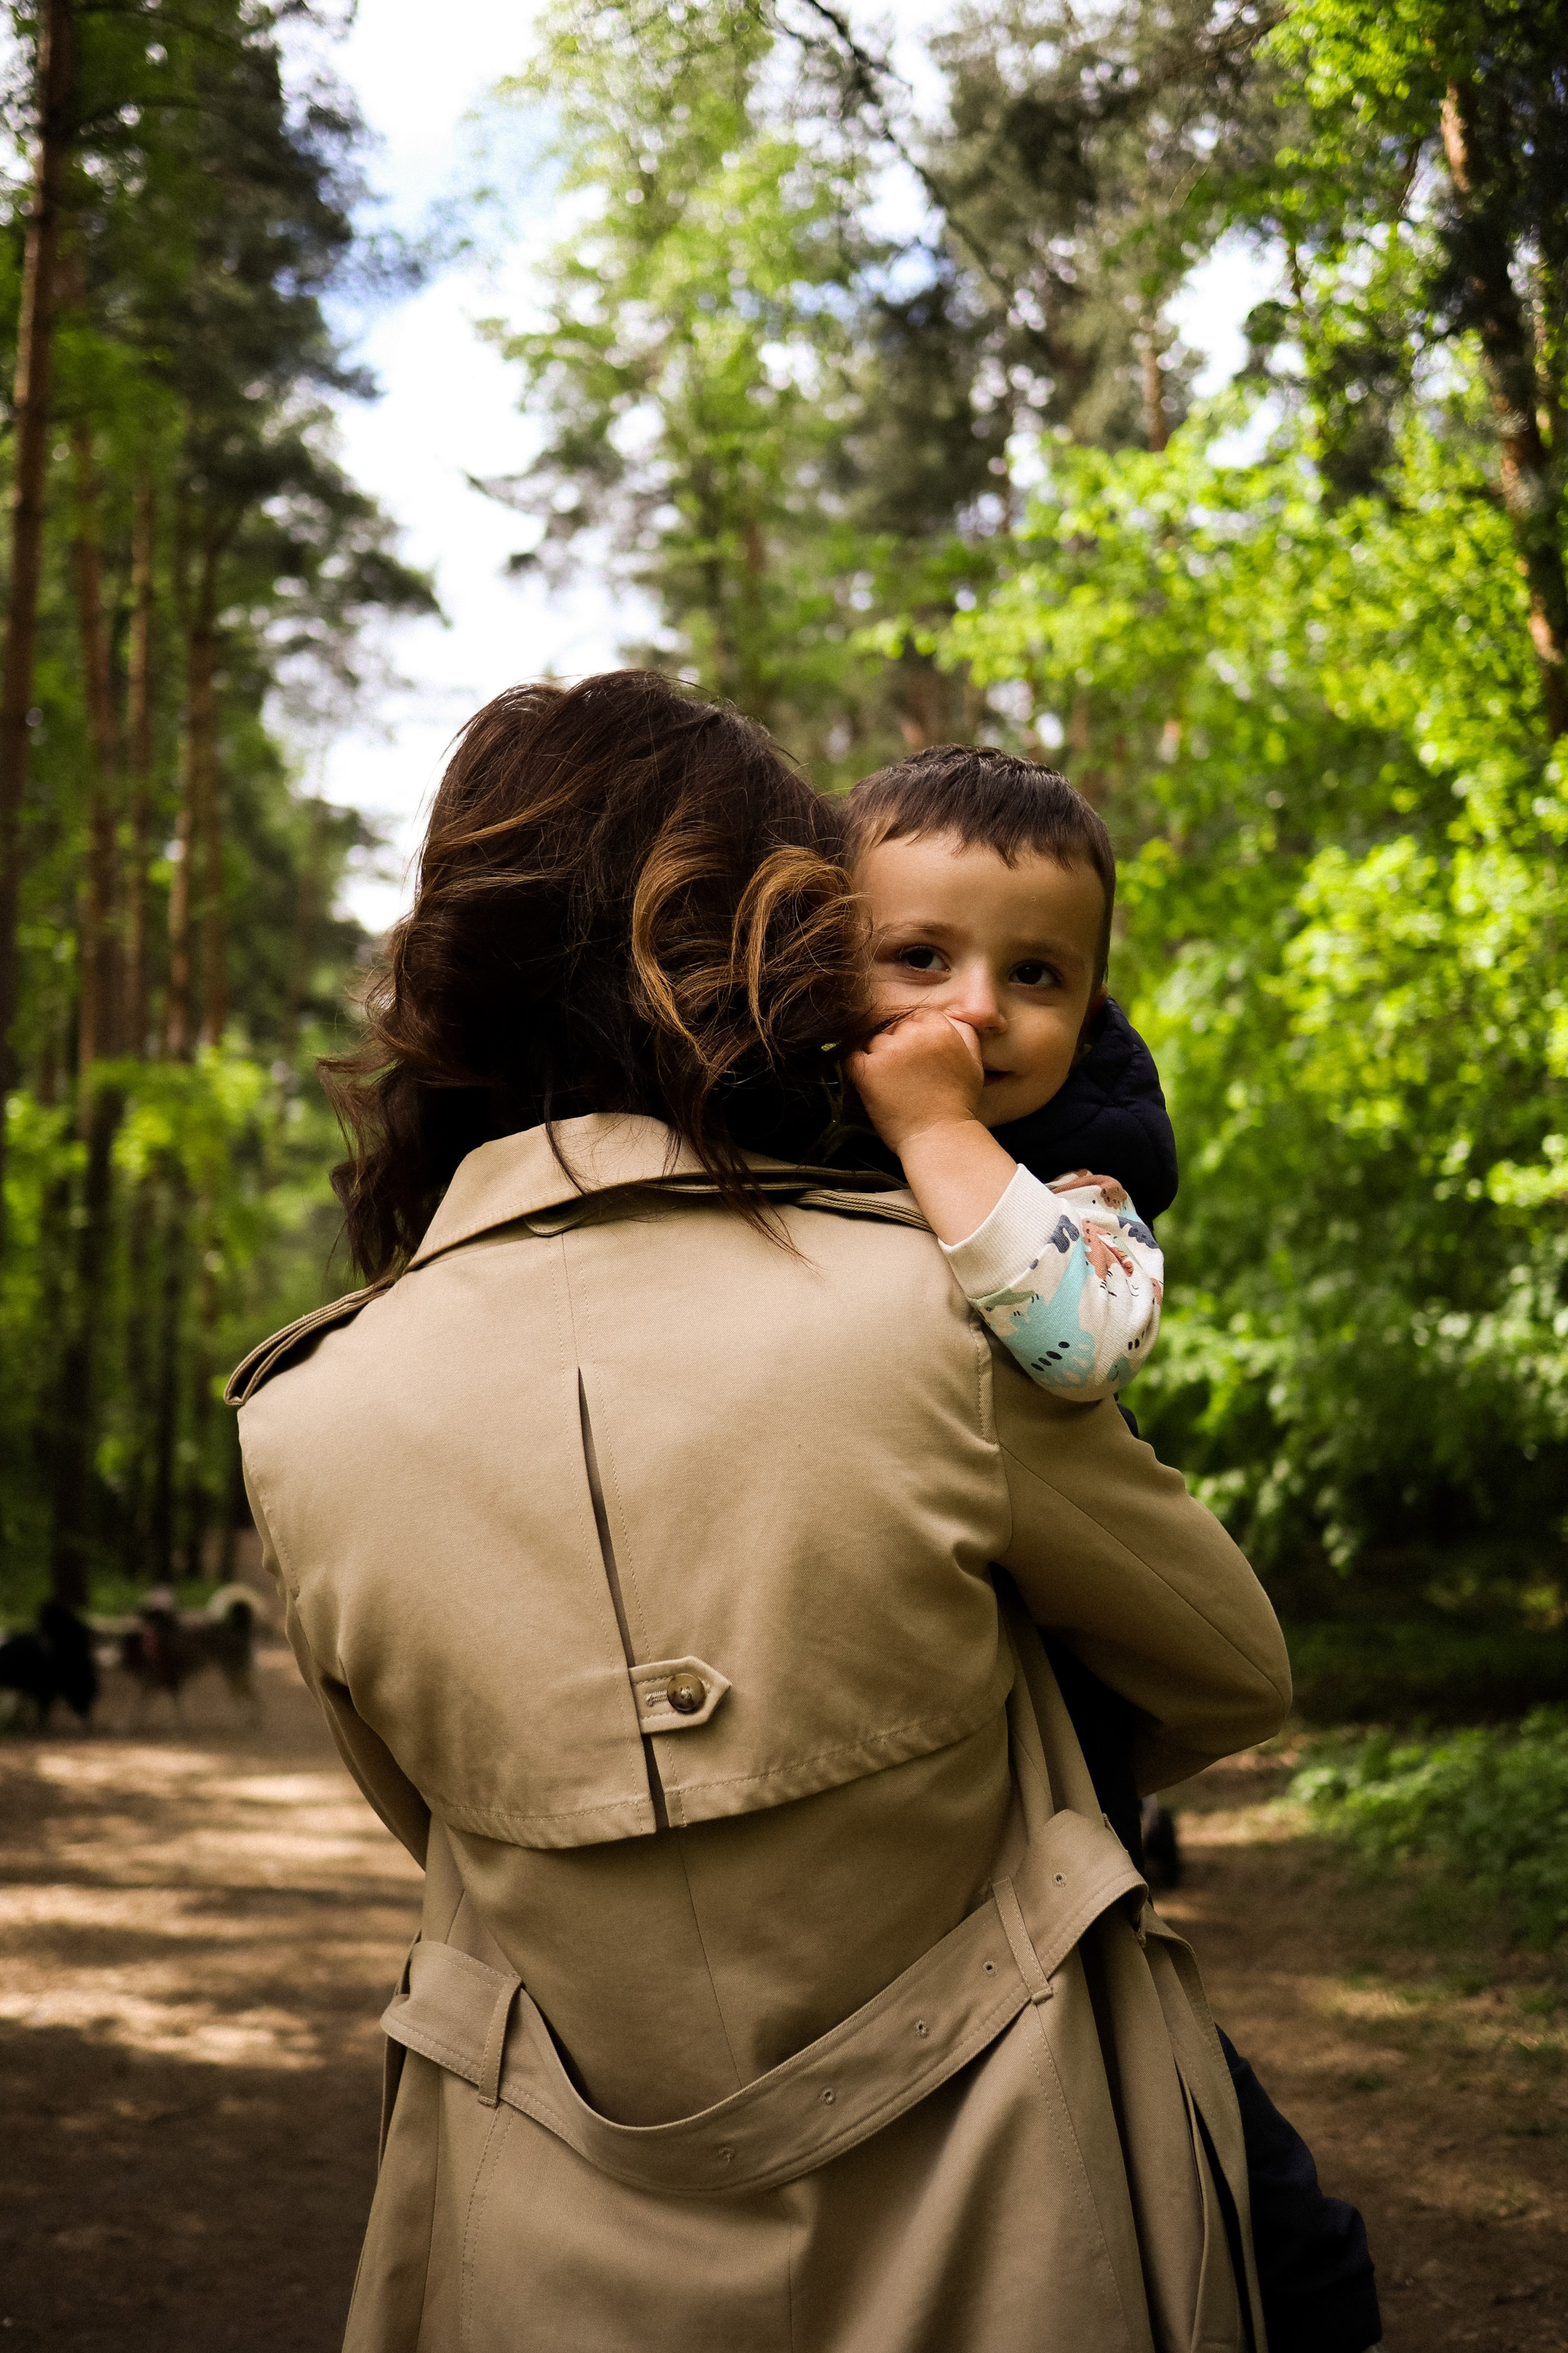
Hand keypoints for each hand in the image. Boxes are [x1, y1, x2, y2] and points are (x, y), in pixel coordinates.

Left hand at [846, 1009, 984, 1158]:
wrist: (939, 1137)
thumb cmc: (958, 1104)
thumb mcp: (973, 1063)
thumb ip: (964, 1033)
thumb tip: (950, 1016)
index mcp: (940, 1029)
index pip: (918, 1017)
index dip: (915, 1036)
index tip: (917, 1057)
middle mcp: (914, 1035)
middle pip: (895, 1028)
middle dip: (898, 1047)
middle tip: (906, 1075)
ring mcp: (888, 1051)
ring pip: (874, 1042)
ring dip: (879, 1058)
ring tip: (893, 1085)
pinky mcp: (868, 1069)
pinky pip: (852, 1056)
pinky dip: (858, 1066)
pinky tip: (870, 1081)